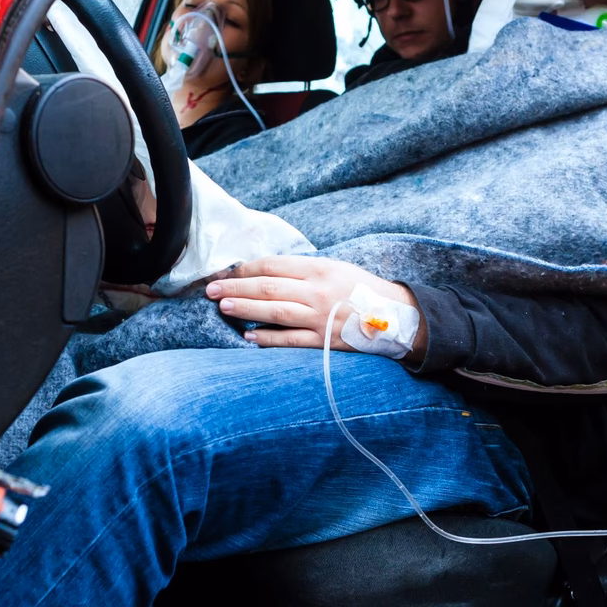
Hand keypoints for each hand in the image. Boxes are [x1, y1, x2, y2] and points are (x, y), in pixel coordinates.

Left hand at [205, 255, 424, 357]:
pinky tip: (248, 336)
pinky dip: (267, 338)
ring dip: (245, 309)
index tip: (228, 272)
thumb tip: (266, 272)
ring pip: (274, 312)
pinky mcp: (324, 341)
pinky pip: (290, 340)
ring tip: (222, 307)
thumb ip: (304, 270)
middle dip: (236, 288)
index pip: (274, 265)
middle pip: (268, 287)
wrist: (395, 316)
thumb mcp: (336, 268)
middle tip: (211, 289)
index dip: (247, 269)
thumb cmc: (362, 290)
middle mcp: (318, 291)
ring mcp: (320, 317)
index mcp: (320, 268)